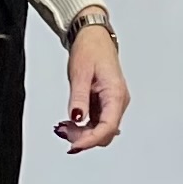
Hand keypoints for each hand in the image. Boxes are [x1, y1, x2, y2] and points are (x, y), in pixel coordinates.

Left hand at [56, 20, 130, 150]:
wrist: (94, 37)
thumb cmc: (91, 50)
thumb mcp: (80, 73)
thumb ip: (79, 97)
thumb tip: (77, 118)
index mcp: (116, 94)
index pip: (108, 127)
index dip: (91, 140)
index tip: (74, 146)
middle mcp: (118, 101)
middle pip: (105, 133)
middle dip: (84, 138)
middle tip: (63, 131)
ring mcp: (113, 103)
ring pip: (101, 130)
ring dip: (83, 134)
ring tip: (64, 126)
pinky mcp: (106, 104)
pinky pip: (98, 123)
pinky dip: (84, 127)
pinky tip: (71, 123)